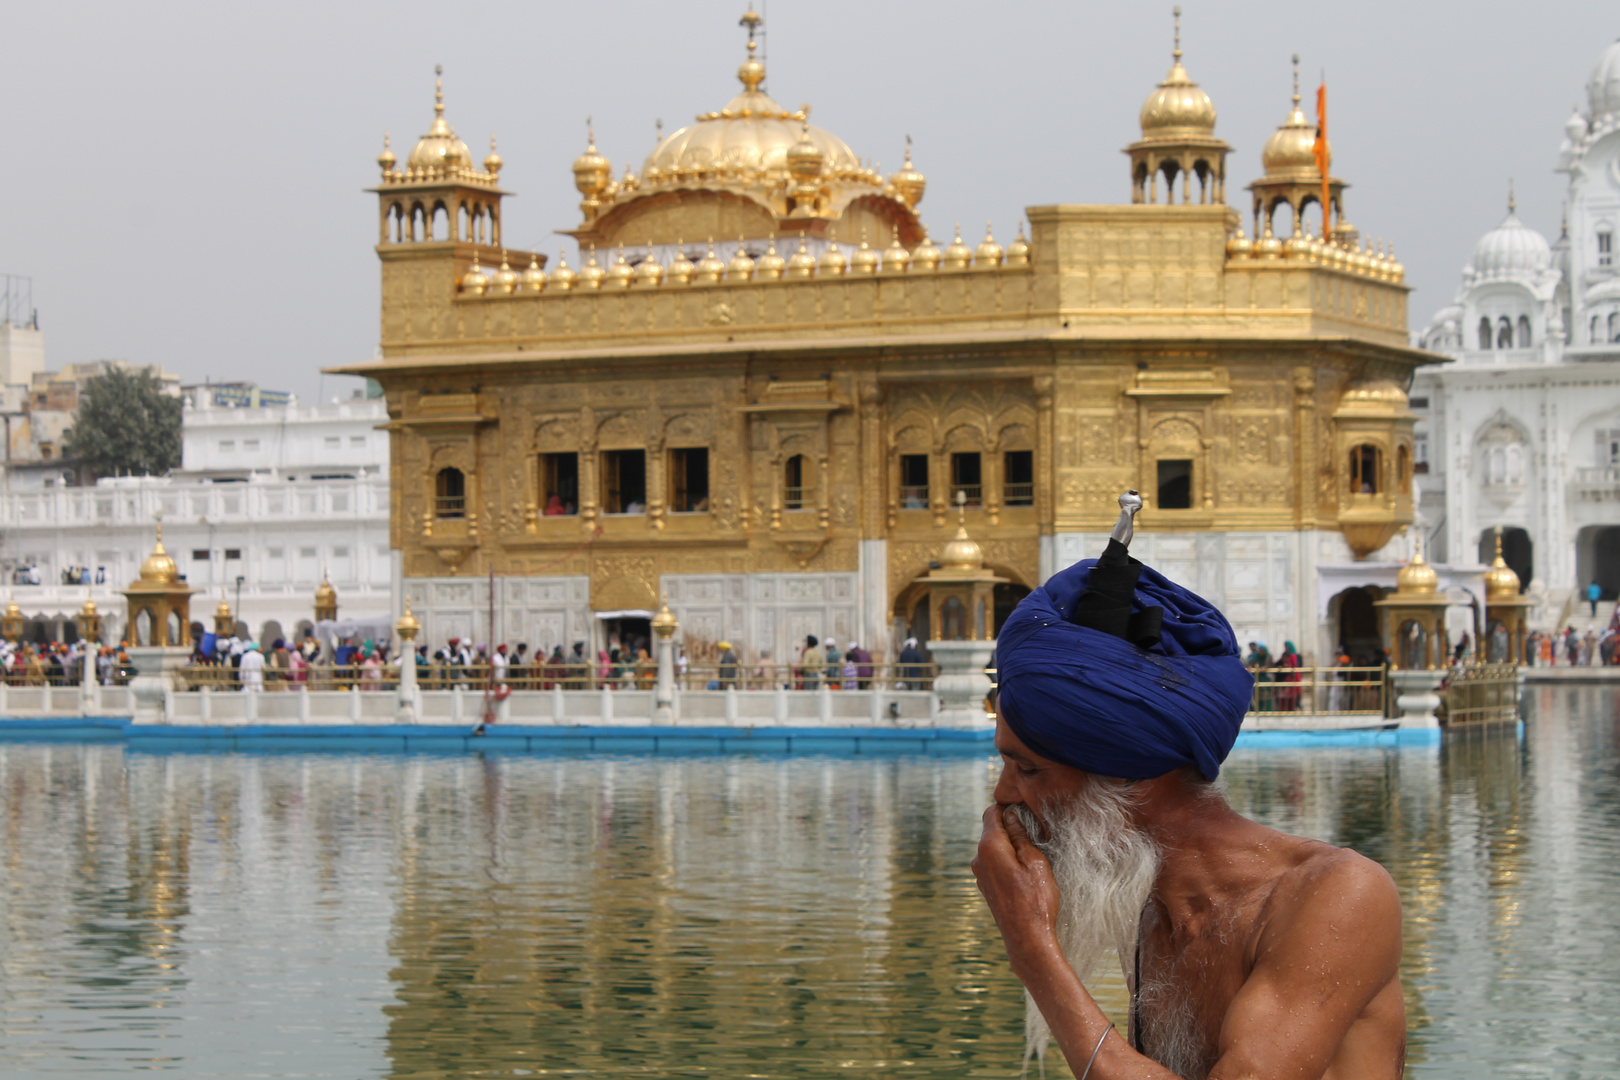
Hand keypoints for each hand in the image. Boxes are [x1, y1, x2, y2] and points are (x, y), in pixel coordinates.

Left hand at [972, 804, 1062, 975]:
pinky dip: (1007, 859)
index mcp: (989, 847)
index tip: (1025, 808)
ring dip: (1010, 845)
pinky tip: (1024, 871)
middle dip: (1010, 826)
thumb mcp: (1035, 862)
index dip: (1007, 807)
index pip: (991, 813)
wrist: (1027, 939)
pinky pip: (994, 863)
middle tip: (1035, 831)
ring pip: (994, 847)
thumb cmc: (1036, 900)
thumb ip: (1020, 836)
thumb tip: (1011, 816)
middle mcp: (978, 858)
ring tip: (1033, 853)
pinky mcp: (985, 886)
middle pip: (992, 830)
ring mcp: (980, 874)